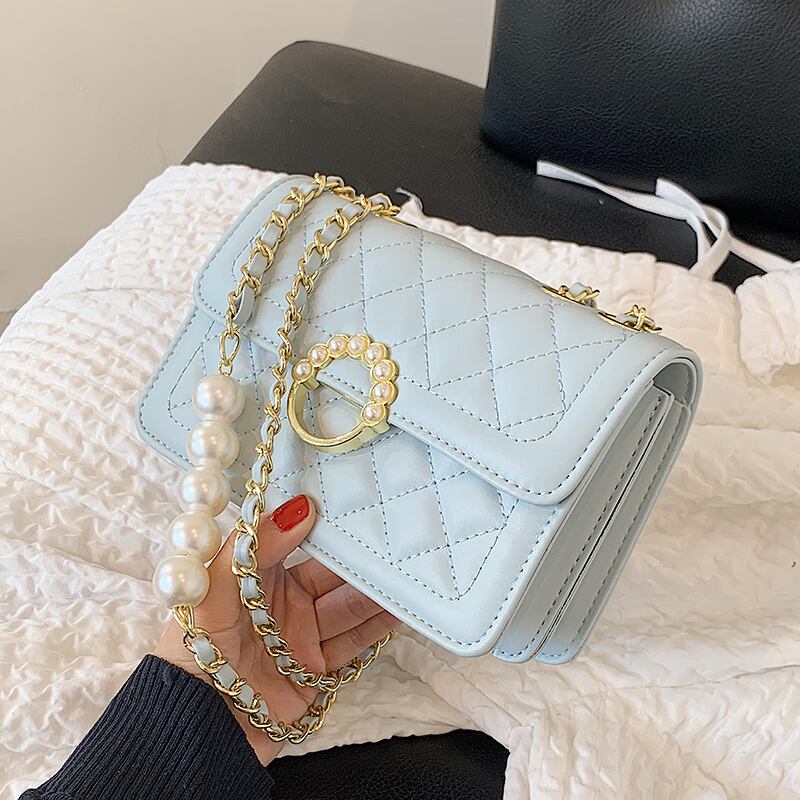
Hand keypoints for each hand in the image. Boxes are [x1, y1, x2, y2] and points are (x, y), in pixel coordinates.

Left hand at [154, 494, 397, 765]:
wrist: (194, 734)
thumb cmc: (192, 655)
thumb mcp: (213, 591)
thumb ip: (254, 546)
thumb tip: (300, 506)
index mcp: (255, 577)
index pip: (298, 541)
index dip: (325, 523)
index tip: (357, 500)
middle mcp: (283, 603)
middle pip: (331, 575)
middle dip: (361, 557)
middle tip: (398, 534)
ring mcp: (302, 638)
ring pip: (348, 606)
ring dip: (377, 590)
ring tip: (411, 568)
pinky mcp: (318, 671)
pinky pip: (354, 643)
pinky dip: (379, 625)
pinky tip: (403, 607)